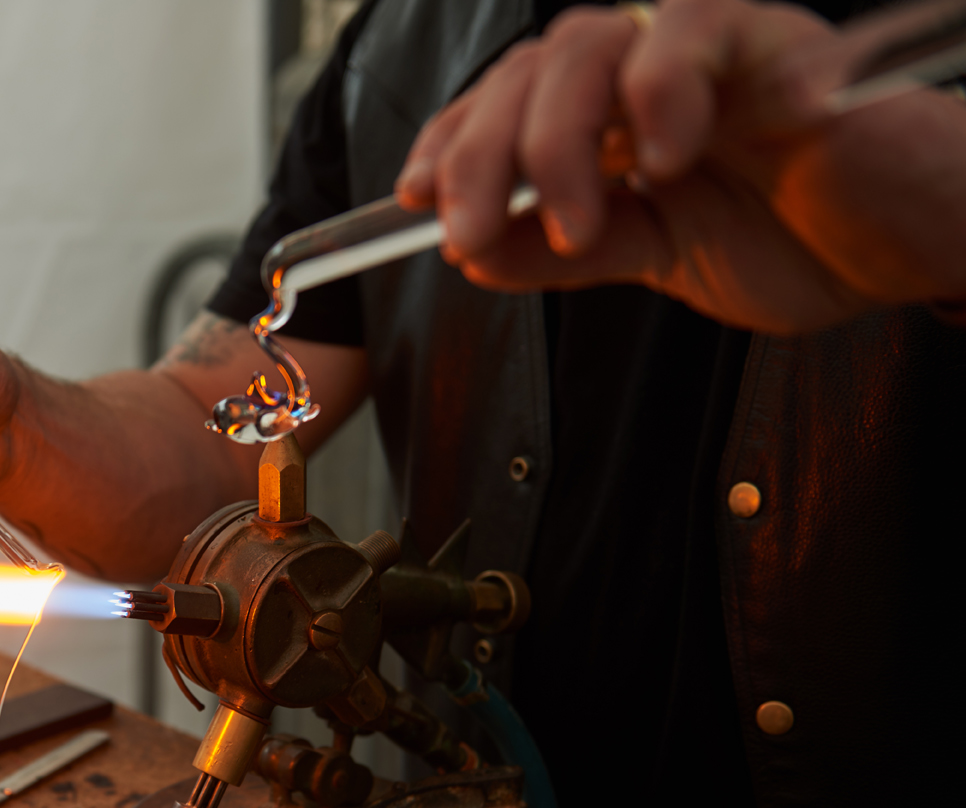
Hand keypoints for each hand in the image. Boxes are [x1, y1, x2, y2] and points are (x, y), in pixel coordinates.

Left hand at [394, 0, 965, 332]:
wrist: (914, 248)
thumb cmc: (800, 241)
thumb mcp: (656, 261)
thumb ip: (566, 254)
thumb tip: (473, 253)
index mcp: (612, 117)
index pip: (509, 103)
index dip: (452, 141)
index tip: (411, 196)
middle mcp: (648, 72)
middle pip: (532, 71)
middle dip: (483, 153)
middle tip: (469, 231)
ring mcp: (709, 52)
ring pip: (593, 42)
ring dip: (560, 135)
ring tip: (579, 219)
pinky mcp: (780, 43)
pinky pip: (701, 28)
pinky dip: (666, 89)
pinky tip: (665, 158)